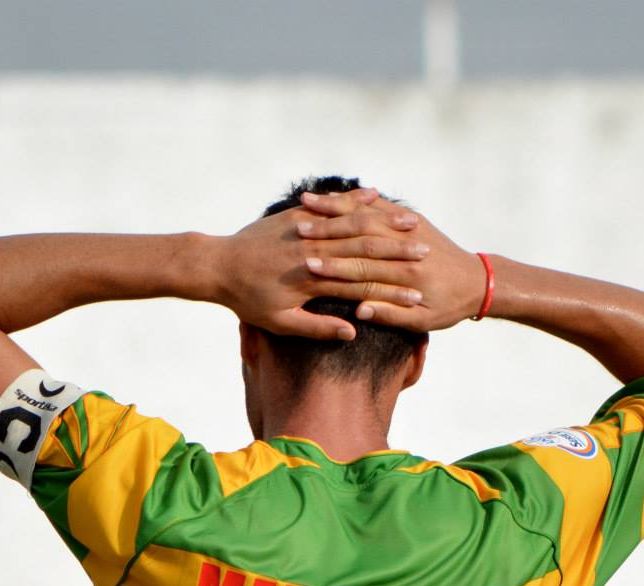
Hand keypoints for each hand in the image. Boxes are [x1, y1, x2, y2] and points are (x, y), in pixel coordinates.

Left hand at [211, 186, 428, 339]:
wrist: (218, 266)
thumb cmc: (249, 300)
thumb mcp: (281, 322)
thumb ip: (317, 327)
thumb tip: (352, 331)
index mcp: (312, 279)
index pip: (360, 284)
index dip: (391, 289)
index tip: (418, 294)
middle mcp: (312, 250)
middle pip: (362, 249)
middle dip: (397, 251)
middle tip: (426, 252)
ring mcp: (304, 229)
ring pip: (351, 222)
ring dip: (383, 221)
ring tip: (412, 221)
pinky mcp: (297, 214)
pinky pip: (331, 205)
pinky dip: (354, 201)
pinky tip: (376, 196)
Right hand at [297, 193, 486, 330]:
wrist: (478, 282)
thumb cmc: (449, 306)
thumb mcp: (423, 319)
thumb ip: (390, 315)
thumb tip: (358, 314)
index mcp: (405, 272)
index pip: (360, 268)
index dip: (332, 266)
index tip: (305, 265)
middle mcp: (404, 244)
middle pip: (357, 233)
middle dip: (326, 229)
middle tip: (296, 228)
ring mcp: (407, 227)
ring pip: (364, 213)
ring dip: (334, 208)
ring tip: (304, 204)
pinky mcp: (410, 219)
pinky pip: (376, 205)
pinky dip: (351, 201)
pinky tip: (328, 197)